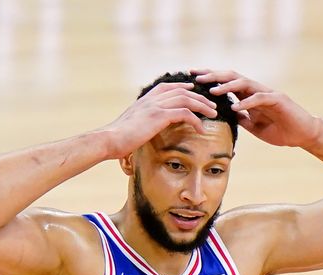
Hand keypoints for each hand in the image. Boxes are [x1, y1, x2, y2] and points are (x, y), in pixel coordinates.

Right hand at [102, 82, 217, 158]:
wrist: (109, 139)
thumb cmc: (117, 138)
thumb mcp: (130, 125)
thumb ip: (140, 122)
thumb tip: (143, 128)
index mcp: (145, 100)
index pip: (167, 87)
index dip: (182, 86)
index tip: (193, 90)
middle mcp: (151, 99)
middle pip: (181, 91)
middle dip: (199, 97)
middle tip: (211, 104)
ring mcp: (155, 106)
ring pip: (186, 100)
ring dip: (203, 106)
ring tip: (213, 114)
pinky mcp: (159, 116)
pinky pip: (185, 114)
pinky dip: (196, 120)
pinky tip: (202, 129)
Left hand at [193, 69, 322, 147]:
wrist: (304, 134)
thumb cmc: (281, 130)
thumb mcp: (254, 127)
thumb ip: (241, 119)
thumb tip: (224, 117)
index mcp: (249, 96)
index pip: (226, 83)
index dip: (210, 79)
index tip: (192, 78)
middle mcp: (257, 90)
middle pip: (232, 77)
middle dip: (213, 76)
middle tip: (196, 77)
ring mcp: (267, 93)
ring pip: (244, 83)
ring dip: (227, 86)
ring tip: (212, 90)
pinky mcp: (278, 100)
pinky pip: (259, 98)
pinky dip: (246, 102)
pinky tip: (234, 107)